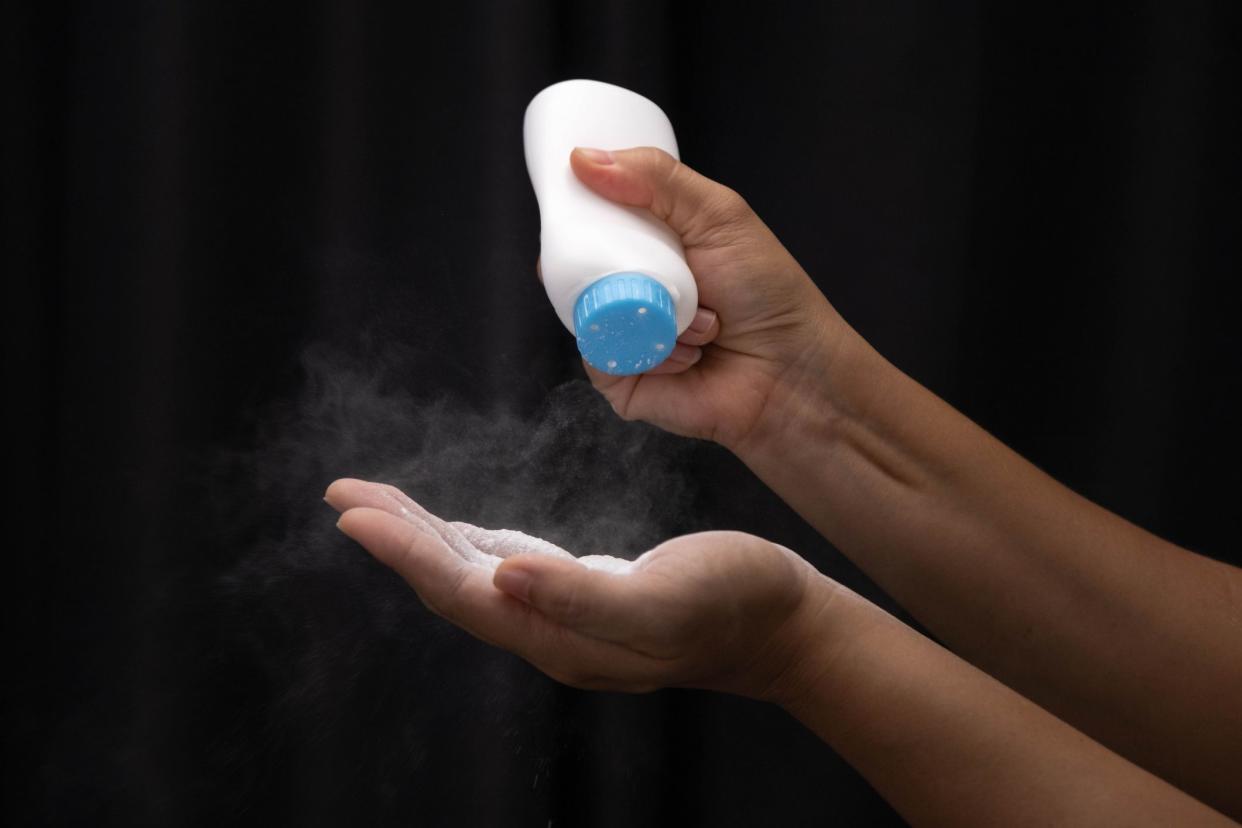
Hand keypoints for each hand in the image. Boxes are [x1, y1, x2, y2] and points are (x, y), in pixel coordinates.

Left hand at [325, 477, 840, 699]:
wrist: (777, 622)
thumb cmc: (731, 606)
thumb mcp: (663, 602)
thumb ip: (580, 599)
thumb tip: (500, 579)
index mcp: (557, 636)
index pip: (459, 591)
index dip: (403, 551)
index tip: (352, 513)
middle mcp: (547, 630)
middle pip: (450, 581)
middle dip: (394, 537)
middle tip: (343, 494)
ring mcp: (562, 613)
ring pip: (472, 572)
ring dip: (421, 536)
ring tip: (376, 503)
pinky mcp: (582, 591)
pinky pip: (505, 566)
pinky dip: (466, 541)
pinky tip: (450, 531)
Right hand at [562, 146, 847, 450]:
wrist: (793, 372)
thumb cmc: (767, 293)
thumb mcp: (717, 215)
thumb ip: (656, 178)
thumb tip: (583, 159)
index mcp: (649, 248)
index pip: (591, 225)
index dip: (578, 213)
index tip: (575, 198)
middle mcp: (631, 291)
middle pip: (579, 267)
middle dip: (613, 262)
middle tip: (657, 266)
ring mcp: (622, 336)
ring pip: (590, 311)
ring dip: (649, 311)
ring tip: (701, 321)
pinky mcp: (620, 382)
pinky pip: (602, 357)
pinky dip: (646, 352)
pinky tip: (688, 355)